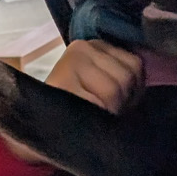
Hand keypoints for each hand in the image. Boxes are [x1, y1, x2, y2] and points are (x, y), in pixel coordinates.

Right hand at [0, 40, 143, 162]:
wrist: (35, 130)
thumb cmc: (74, 110)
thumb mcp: (101, 86)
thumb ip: (121, 76)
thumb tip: (142, 79)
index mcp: (94, 45)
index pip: (135, 65)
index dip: (133, 90)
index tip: (117, 102)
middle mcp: (82, 47)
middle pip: (127, 77)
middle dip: (124, 101)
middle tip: (103, 110)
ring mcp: (71, 63)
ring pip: (115, 90)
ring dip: (111, 111)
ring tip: (94, 114)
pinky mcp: (63, 82)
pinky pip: (99, 104)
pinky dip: (98, 117)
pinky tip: (85, 119)